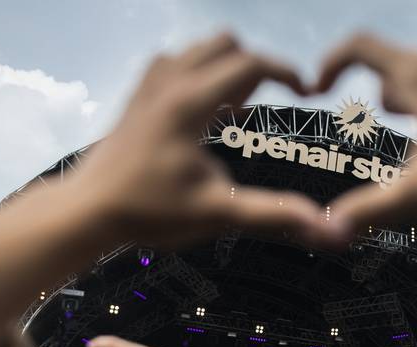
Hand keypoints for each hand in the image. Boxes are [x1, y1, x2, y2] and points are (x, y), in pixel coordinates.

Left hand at [66, 32, 324, 247]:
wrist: (87, 210)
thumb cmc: (149, 211)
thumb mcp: (218, 213)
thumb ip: (273, 215)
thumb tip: (328, 231)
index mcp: (190, 102)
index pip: (251, 63)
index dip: (286, 72)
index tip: (306, 92)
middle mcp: (169, 82)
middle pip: (226, 45)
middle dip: (255, 68)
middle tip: (263, 107)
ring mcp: (149, 86)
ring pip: (199, 49)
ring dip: (226, 68)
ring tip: (234, 112)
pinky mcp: (137, 96)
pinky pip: (177, 63)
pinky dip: (200, 74)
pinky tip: (205, 114)